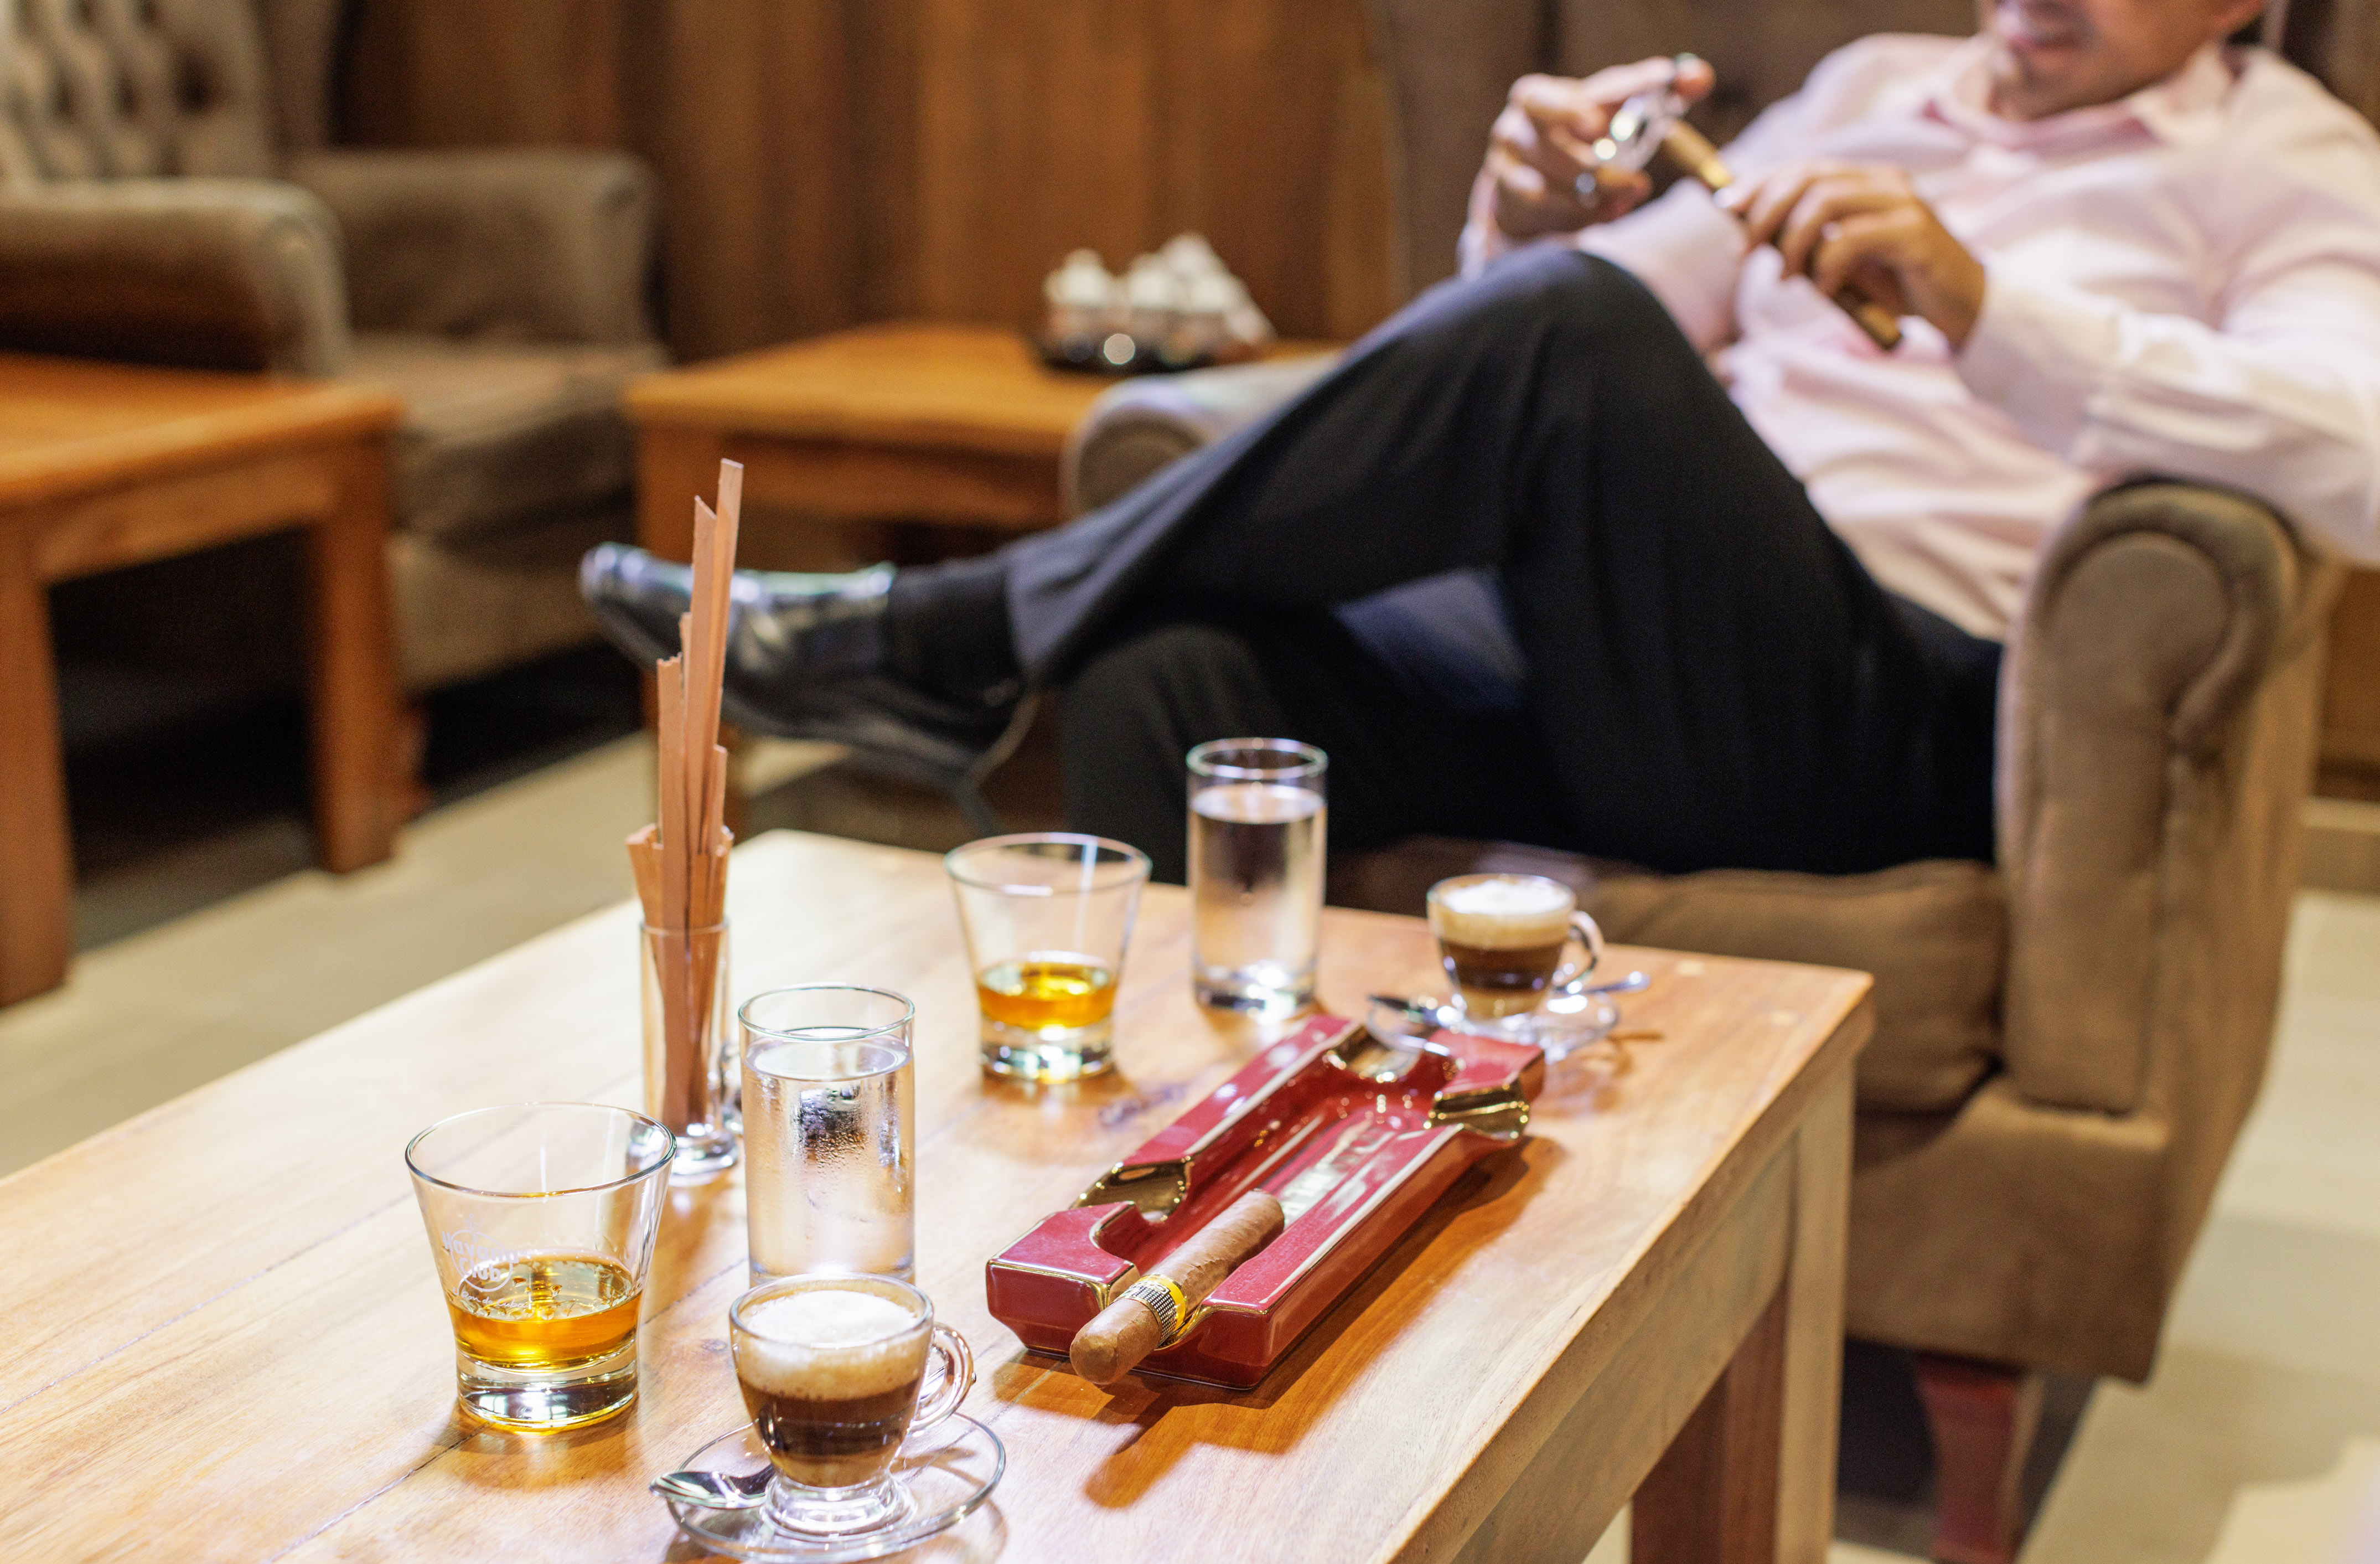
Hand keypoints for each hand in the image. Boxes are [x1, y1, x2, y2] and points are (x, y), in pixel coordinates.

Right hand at [1482, 56, 1714, 241]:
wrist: (1538, 181)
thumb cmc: (1585, 134)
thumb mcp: (1614, 108)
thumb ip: (1656, 90)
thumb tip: (1699, 77)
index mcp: (1537, 96)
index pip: (1558, 99)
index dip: (1575, 109)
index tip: (1601, 121)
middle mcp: (1513, 129)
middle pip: (1552, 150)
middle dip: (1600, 172)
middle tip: (1639, 184)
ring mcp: (1505, 168)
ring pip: (1548, 189)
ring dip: (1593, 199)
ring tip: (1628, 199)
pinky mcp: (1506, 204)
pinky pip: (1545, 215)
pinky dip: (1580, 217)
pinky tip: (1607, 214)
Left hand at [1720, 161, 1986, 346]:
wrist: (1959, 304)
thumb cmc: (1897, 283)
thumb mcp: (1844, 258)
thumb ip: (1809, 241)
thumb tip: (1751, 236)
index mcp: (1866, 181)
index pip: (1803, 166)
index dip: (1760, 182)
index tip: (1726, 207)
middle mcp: (1884, 182)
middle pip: (1808, 177)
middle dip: (1765, 213)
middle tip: (1743, 253)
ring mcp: (1903, 203)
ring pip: (1824, 202)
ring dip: (1791, 243)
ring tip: (1787, 278)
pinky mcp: (1915, 233)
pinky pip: (1851, 239)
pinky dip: (1826, 266)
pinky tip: (1827, 289)